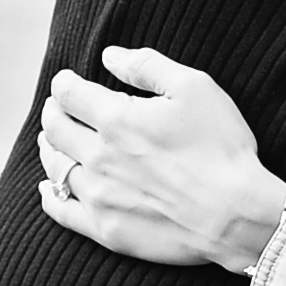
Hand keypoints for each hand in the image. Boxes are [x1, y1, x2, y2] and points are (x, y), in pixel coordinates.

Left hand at [38, 50, 285, 272]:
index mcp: (116, 119)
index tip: (67, 82)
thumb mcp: (195, 89)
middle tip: (57, 108)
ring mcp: (99, 196)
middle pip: (56, 129)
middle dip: (53, 112)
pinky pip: (62, 210)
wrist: (236, 216)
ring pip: (55, 166)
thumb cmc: (222, 148)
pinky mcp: (106, 229)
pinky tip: (49, 188)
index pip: (68, 94)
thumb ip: (148, 66)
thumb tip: (110, 56)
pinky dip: (50, 195)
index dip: (64, 83)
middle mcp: (98, 157)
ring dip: (50, 148)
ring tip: (52, 140)